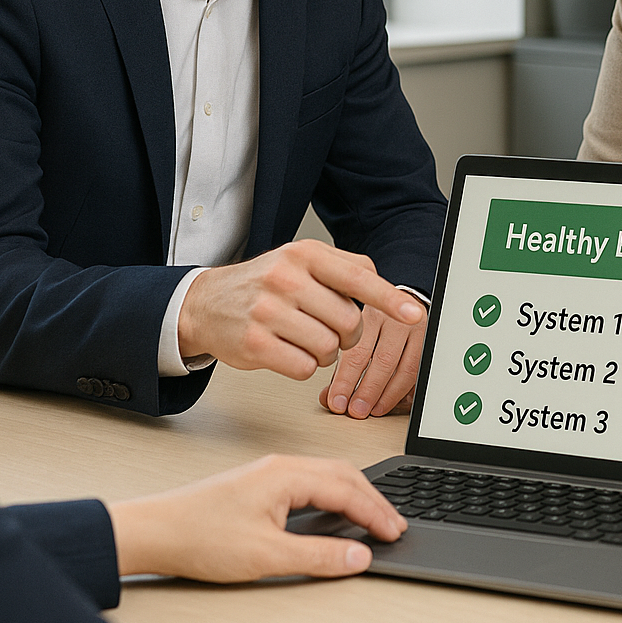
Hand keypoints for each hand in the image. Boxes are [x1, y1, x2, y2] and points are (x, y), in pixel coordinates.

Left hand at [107, 455, 405, 580]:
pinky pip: (311, 482)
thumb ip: (318, 556)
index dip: (376, 513)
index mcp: (287, 475)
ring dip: (355, 495)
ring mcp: (269, 473)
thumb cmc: (200, 537)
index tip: (395, 532)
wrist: (155, 531)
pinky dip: (335, 495)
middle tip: (393, 525)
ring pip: (328, 475)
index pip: (347, 490)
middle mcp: (281, 466)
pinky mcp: (260, 485)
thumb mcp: (266, 556)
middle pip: (343, 475)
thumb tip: (359, 555)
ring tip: (374, 519)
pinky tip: (336, 512)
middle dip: (373, 500)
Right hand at [176, 240, 424, 379]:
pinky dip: (305, 366)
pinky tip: (289, 352)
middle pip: (349, 322)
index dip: (390, 299)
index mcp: (303, 254)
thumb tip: (386, 285)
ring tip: (306, 339)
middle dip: (348, 335)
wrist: (206, 304)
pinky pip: (305, 368)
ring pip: (329, 349)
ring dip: (326, 353)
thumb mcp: (300, 261)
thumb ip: (344, 267)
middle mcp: (286, 279)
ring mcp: (268, 312)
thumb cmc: (263, 284)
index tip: (414, 315)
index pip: (358, 277)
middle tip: (331, 329)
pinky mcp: (255, 344)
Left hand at [321, 296, 426, 417]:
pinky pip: (419, 372)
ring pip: (405, 368)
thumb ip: (343, 366)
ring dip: (387, 395)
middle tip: (356, 410)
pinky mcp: (430, 341)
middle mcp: (396, 320)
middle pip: (383, 360)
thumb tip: (328, 397)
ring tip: (372, 410)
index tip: (336, 401)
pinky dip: (404, 391)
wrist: (405, 302)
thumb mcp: (355, 334)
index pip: (357, 351)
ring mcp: (417, 330)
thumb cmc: (377, 322)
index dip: (345, 380)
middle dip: (367, 391)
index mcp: (371, 314)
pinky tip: (390, 401)